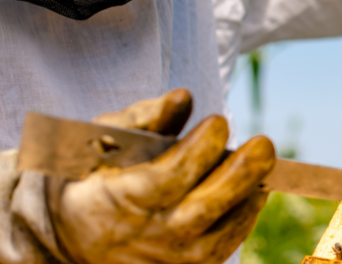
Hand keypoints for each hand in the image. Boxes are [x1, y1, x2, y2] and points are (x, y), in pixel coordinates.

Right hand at [49, 89, 275, 263]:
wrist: (74, 240)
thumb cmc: (93, 179)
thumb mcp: (103, 144)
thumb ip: (142, 119)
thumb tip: (183, 98)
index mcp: (119, 200)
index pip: (168, 177)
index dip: (199, 149)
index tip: (218, 121)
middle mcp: (147, 235)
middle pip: (203, 208)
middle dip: (240, 173)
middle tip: (263, 143)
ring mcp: (169, 258)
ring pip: (222, 231)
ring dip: (249, 193)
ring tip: (263, 160)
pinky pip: (226, 245)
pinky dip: (245, 215)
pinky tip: (255, 188)